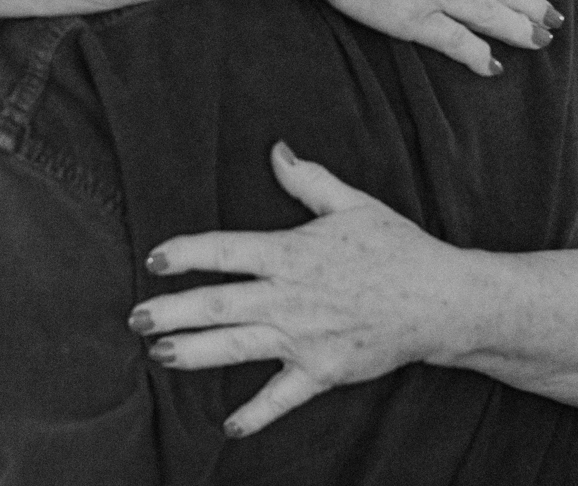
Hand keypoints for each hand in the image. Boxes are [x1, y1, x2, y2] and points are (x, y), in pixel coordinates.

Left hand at [129, 142, 474, 438]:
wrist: (440, 300)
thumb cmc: (397, 248)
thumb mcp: (353, 204)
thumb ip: (308, 180)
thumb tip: (277, 150)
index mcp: (294, 253)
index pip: (228, 251)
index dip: (188, 254)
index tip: (155, 258)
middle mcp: (292, 296)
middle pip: (220, 304)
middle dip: (173, 311)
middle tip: (136, 319)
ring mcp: (305, 337)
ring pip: (238, 346)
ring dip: (195, 352)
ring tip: (159, 355)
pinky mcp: (323, 371)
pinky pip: (282, 398)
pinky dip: (256, 414)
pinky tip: (228, 426)